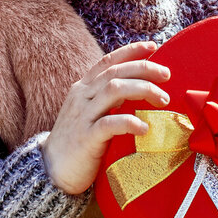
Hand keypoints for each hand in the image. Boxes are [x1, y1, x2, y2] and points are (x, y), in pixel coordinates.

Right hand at [40, 41, 170, 194]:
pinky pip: (110, 123)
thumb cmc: (76, 142)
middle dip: (144, 69)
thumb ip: (106, 99)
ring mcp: (83, 116)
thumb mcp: (88, 113)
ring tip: (163, 100)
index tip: (152, 46)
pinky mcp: (86, 138)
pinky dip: (130, 122)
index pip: (108, 61)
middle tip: (166, 74)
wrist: (51, 171)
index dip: (130, 51)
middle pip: (116, 72)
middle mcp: (82, 97)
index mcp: (83, 89)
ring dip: (143, 90)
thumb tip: (136, 89)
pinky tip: (144, 128)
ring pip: (115, 90)